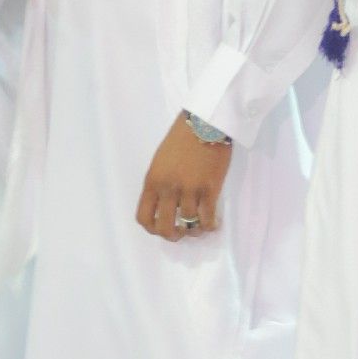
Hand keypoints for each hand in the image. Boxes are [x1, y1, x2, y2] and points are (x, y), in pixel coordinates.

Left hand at [135, 114, 232, 240]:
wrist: (205, 122)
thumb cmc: (182, 138)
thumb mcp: (160, 161)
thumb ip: (159, 183)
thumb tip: (166, 205)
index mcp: (152, 181)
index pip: (144, 217)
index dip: (152, 229)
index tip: (162, 227)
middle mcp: (168, 189)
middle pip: (164, 228)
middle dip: (173, 236)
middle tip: (181, 232)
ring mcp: (189, 190)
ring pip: (189, 225)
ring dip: (195, 230)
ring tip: (201, 226)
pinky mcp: (209, 188)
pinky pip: (207, 218)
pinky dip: (210, 226)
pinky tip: (213, 224)